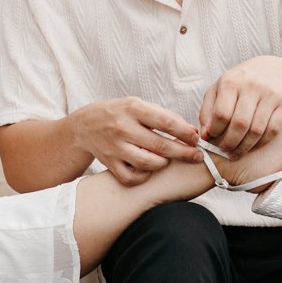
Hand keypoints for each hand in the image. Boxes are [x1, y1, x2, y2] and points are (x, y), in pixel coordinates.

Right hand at [69, 97, 202, 185]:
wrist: (84, 126)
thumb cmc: (118, 114)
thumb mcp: (138, 105)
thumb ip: (164, 116)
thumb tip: (191, 131)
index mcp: (133, 108)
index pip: (166, 122)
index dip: (186, 133)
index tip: (197, 139)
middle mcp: (123, 128)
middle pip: (161, 146)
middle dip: (184, 153)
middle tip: (197, 156)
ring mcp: (115, 147)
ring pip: (148, 163)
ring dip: (164, 163)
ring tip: (167, 159)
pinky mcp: (109, 163)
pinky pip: (132, 177)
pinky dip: (144, 176)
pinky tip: (149, 169)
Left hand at [200, 58, 281, 159]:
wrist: (273, 69)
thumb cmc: (240, 82)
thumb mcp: (219, 89)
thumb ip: (207, 111)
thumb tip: (205, 135)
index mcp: (231, 82)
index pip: (221, 113)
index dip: (215, 131)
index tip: (211, 138)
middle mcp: (251, 86)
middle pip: (240, 124)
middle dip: (229, 143)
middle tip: (225, 150)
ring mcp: (270, 95)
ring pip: (257, 130)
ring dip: (244, 147)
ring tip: (236, 153)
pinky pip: (272, 130)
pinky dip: (261, 143)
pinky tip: (252, 147)